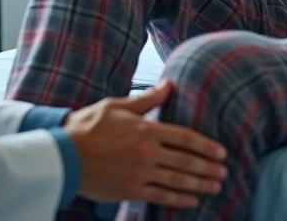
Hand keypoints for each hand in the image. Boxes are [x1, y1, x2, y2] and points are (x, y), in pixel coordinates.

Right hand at [64, 81, 227, 208]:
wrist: (62, 154)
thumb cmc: (88, 126)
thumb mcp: (117, 106)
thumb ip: (147, 99)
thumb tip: (169, 84)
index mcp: (146, 130)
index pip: (185, 138)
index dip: (206, 146)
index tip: (221, 152)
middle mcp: (147, 152)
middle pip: (186, 162)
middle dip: (208, 168)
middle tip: (224, 173)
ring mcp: (139, 173)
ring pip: (177, 181)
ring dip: (199, 185)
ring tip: (215, 187)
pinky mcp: (129, 190)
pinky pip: (160, 196)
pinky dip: (178, 200)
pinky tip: (191, 201)